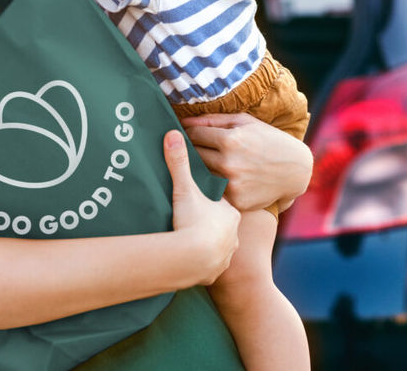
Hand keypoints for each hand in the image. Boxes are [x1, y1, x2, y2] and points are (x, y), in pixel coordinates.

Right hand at [164, 129, 238, 284]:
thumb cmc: (192, 221)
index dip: (210, 200)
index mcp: (230, 211)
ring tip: (192, 240)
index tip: (199, 199)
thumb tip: (173, 134)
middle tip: (193, 219)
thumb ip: (179, 163)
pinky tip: (193, 259)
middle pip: (222, 224)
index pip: (222, 202)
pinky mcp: (215, 272)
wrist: (192, 259)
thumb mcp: (184, 189)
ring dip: (208, 243)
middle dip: (211, 222)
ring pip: (220, 245)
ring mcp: (226, 254)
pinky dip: (204, 261)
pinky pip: (211, 265)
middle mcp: (233, 233)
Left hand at [181, 113, 313, 211]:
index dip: (190, 134)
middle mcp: (229, 163)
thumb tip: (184, 122)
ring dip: (202, 169)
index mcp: (230, 139)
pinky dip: (215, 185)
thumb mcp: (245, 122)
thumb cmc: (268, 140)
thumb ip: (213, 119)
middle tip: (198, 149)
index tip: (190, 135)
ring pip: (202, 175)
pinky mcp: (236, 201)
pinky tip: (224, 179)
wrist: (295, 170)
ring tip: (211, 163)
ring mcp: (232, 184)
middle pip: (195, 155)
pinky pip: (215, 191)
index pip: (194, 135)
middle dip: (194, 151)